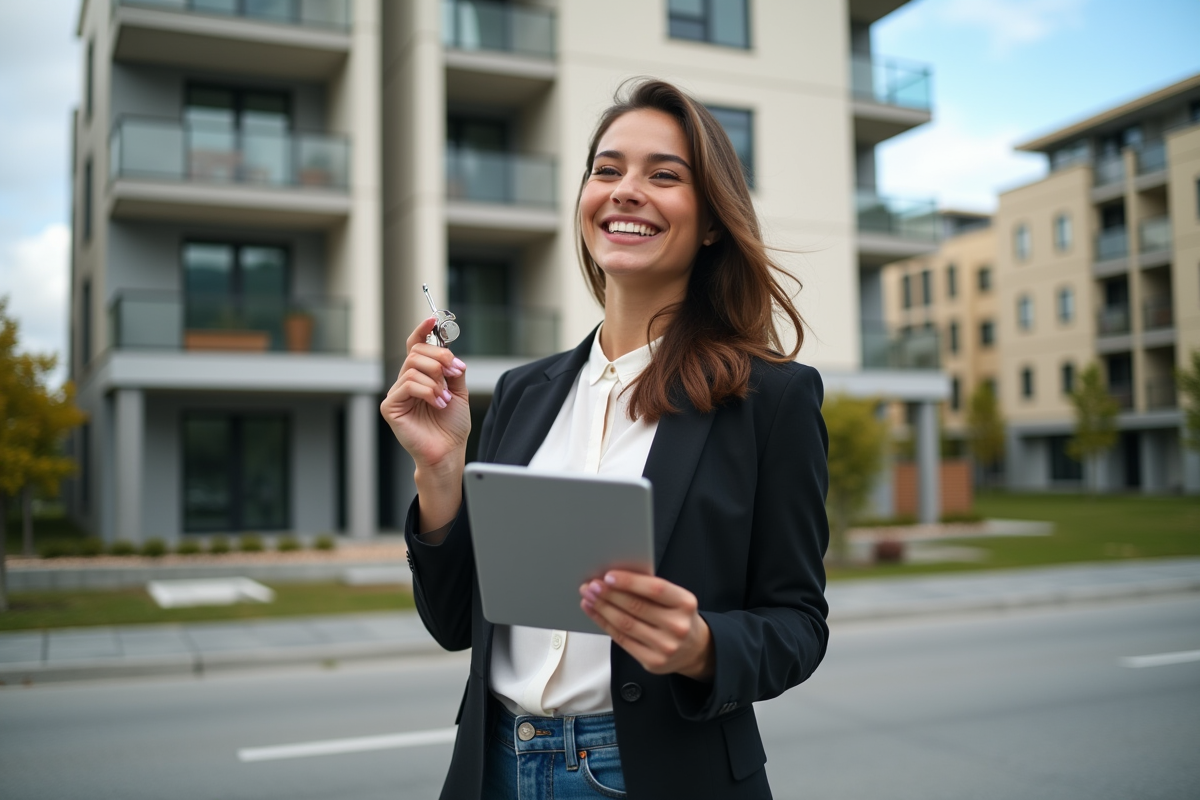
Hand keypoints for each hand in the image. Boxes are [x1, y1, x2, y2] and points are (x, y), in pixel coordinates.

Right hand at [380, 317, 470, 529]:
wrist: (448, 452)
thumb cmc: (451, 426)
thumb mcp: (459, 391)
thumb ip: (453, 369)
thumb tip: (449, 350)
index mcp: (420, 376)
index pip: (415, 346)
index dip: (422, 330)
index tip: (433, 319)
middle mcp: (405, 382)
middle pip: (416, 352)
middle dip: (440, 358)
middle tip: (454, 371)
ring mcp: (396, 394)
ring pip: (413, 367)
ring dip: (436, 380)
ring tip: (445, 398)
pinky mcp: (391, 407)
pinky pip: (408, 385)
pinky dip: (428, 391)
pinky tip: (437, 403)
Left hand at [580, 570, 714, 681]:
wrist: (695, 649)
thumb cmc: (678, 616)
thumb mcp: (675, 599)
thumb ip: (651, 590)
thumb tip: (615, 579)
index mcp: (685, 603)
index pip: (655, 589)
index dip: (629, 582)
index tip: (608, 576)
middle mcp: (677, 626)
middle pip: (635, 607)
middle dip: (609, 594)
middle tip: (591, 586)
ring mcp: (665, 646)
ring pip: (625, 624)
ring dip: (602, 609)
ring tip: (588, 597)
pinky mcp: (653, 661)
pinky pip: (622, 640)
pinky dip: (605, 624)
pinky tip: (595, 613)